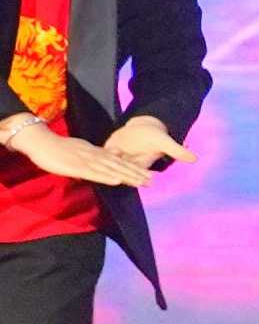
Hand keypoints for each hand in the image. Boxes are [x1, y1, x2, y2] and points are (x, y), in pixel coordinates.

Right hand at [2, 118, 149, 187]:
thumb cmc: (57, 148)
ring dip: (128, 176)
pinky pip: (94, 172)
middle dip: (136, 173)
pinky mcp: (76, 166)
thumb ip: (92, 156)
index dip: (133, 167)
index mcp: (95, 151)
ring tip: (143, 182)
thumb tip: (102, 163)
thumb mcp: (79, 150)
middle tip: (153, 180)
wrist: (40, 141)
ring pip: (111, 169)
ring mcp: (87, 160)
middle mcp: (95, 155)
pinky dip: (107, 176)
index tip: (148, 174)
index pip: (118, 161)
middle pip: (119, 165)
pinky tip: (118, 181)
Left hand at [100, 117, 194, 171]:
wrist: (143, 128)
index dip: (137, 174)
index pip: (137, 172)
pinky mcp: (108, 150)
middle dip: (120, 170)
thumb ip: (177, 152)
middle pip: (121, 169)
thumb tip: (195, 159)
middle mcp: (127, 163)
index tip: (141, 176)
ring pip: (110, 162)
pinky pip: (102, 153)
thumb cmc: (156, 136)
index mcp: (141, 165)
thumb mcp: (165, 143)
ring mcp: (117, 157)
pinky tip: (97, 152)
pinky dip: (99, 153)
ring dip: (107, 162)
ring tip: (111, 155)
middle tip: (122, 165)